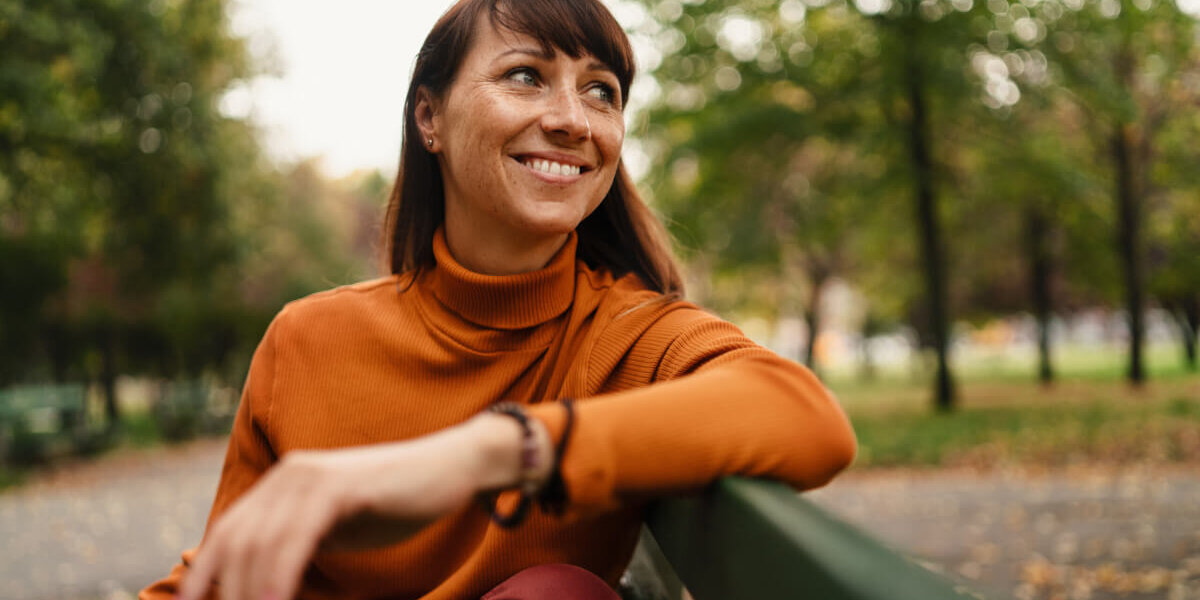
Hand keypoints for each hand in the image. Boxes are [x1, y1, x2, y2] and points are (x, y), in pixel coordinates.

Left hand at [177, 412, 550, 599]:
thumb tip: (262, 586)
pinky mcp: (338, 487)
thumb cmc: (393, 504)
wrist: (449, 468)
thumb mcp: (335, 527)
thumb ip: (298, 547)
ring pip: (260, 544)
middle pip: (236, 544)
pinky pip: (296, 538)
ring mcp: (311, 478)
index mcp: (280, 485)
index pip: (225, 536)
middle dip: (226, 592)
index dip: (202, 578)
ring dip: (249, 593)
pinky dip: (279, 576)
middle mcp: (287, 475)